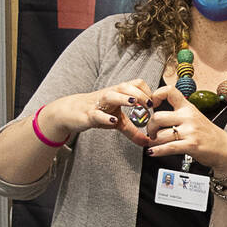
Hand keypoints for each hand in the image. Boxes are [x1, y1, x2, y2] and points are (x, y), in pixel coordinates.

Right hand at [39, 80, 154, 140]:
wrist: (71, 112)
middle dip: (140, 94)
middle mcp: (110, 94)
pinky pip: (96, 114)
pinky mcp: (88, 114)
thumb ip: (133, 130)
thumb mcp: (117, 121)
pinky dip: (105, 118)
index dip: (148, 91)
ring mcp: (98, 103)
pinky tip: (113, 122)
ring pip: (111, 95)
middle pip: (126, 86)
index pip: (136, 84)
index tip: (155, 104)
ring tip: (134, 103)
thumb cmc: (97, 112)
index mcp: (119, 93)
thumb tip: (148, 142)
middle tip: (150, 104)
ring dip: (123, 98)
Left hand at [141, 86, 226, 175]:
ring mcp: (190, 131)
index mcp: (188, 107)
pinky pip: (168, 147)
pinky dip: (157, 151)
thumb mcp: (194, 117)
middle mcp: (188, 117)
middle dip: (150, 127)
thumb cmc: (207, 133)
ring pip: (160, 135)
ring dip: (153, 141)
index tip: (152, 105)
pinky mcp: (191, 145)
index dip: (156, 95)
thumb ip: (178, 113)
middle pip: (158, 117)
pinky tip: (152, 152)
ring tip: (154, 144)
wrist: (224, 148)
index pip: (170, 91)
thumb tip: (156, 114)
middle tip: (151, 133)